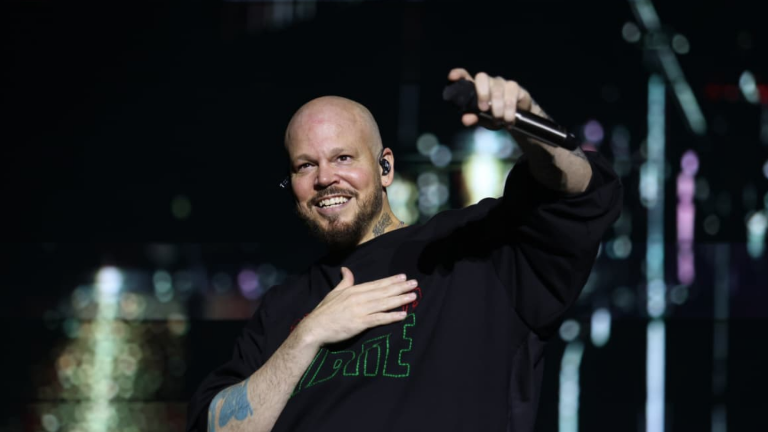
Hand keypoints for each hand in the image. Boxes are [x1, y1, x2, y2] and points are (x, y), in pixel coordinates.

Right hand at [295, 267, 416, 347]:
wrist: (314, 328)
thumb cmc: (324, 311)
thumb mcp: (334, 292)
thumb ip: (344, 282)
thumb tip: (346, 269)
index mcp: (354, 290)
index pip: (376, 284)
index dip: (391, 280)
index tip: (403, 276)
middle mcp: (359, 298)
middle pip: (384, 291)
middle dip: (400, 287)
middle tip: (415, 284)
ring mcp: (360, 310)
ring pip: (384, 303)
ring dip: (400, 300)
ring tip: (413, 296)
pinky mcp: (360, 323)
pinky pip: (379, 319)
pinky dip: (391, 317)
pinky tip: (402, 315)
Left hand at [447, 68, 548, 129]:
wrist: (515, 120)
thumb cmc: (494, 117)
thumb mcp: (483, 120)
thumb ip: (473, 118)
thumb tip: (465, 119)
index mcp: (475, 88)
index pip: (465, 76)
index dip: (458, 74)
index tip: (452, 77)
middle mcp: (488, 82)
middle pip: (482, 77)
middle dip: (482, 93)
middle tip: (484, 109)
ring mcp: (502, 83)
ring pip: (498, 89)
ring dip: (498, 106)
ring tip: (499, 120)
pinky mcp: (515, 87)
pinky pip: (512, 93)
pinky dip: (510, 109)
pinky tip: (509, 119)